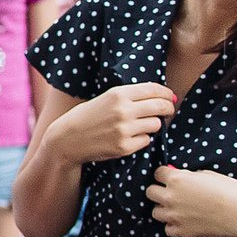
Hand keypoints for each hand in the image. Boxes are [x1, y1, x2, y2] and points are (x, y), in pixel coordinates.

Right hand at [55, 83, 176, 162]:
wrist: (67, 139)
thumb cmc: (86, 117)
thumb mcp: (105, 98)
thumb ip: (130, 96)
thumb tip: (162, 97)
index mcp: (118, 94)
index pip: (154, 90)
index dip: (166, 93)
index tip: (170, 97)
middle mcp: (123, 110)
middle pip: (161, 107)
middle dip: (168, 108)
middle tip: (167, 111)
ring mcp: (124, 130)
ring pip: (156, 125)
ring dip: (153, 125)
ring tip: (140, 126)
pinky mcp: (124, 147)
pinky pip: (146, 140)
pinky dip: (142, 139)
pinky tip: (129, 137)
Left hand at [144, 165, 236, 236]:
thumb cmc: (231, 191)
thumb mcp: (207, 175)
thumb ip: (188, 176)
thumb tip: (178, 177)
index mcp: (176, 180)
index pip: (157, 174)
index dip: (165, 175)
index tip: (171, 178)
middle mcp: (170, 197)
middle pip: (151, 193)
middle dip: (160, 191)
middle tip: (173, 194)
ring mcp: (174, 216)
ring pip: (156, 212)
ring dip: (165, 209)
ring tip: (180, 209)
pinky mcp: (181, 232)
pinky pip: (168, 229)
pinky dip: (174, 226)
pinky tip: (186, 222)